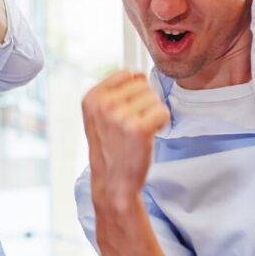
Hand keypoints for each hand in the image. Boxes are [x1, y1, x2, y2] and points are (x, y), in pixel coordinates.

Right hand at [81, 71, 169, 207]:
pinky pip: (163, 111)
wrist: (113, 181)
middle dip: (144, 103)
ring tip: (138, 132)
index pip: (127, 74)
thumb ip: (113, 91)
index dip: (133, 93)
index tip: (125, 111)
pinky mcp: (138, 128)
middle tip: (132, 125)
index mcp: (91, 97)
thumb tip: (138, 74)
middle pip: (143, 85)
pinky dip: (161, 124)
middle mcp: (103, 104)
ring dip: (152, 114)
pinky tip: (148, 136)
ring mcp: (120, 116)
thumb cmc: (111, 147)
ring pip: (154, 98)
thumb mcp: (99, 115)